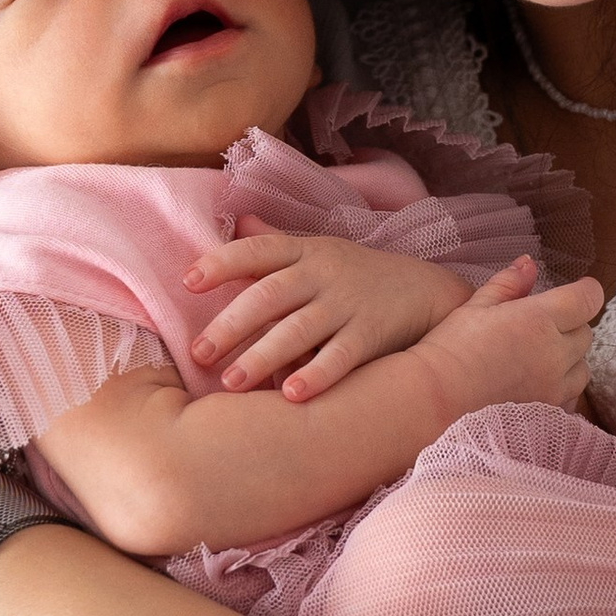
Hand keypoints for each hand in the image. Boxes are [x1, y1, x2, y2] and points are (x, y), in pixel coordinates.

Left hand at [185, 220, 470, 396]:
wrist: (427, 291)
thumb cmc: (357, 276)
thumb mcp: (318, 251)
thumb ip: (274, 244)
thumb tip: (235, 221)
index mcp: (304, 252)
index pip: (257, 251)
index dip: (221, 263)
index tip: (188, 282)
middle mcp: (322, 274)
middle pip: (269, 296)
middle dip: (231, 325)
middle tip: (198, 354)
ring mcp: (348, 304)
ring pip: (299, 329)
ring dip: (262, 355)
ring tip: (231, 383)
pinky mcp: (372, 334)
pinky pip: (341, 355)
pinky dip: (316, 374)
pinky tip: (290, 395)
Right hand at [410, 258, 604, 418]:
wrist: (433, 401)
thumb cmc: (449, 350)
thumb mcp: (474, 307)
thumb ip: (508, 284)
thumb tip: (529, 263)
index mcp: (539, 320)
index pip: (588, 298)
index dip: (585, 292)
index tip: (575, 292)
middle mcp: (555, 354)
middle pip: (586, 333)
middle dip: (570, 326)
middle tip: (540, 328)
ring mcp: (554, 388)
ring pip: (582, 369)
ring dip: (569, 360)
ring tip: (538, 359)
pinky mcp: (547, 413)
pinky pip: (571, 399)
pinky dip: (561, 389)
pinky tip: (534, 386)